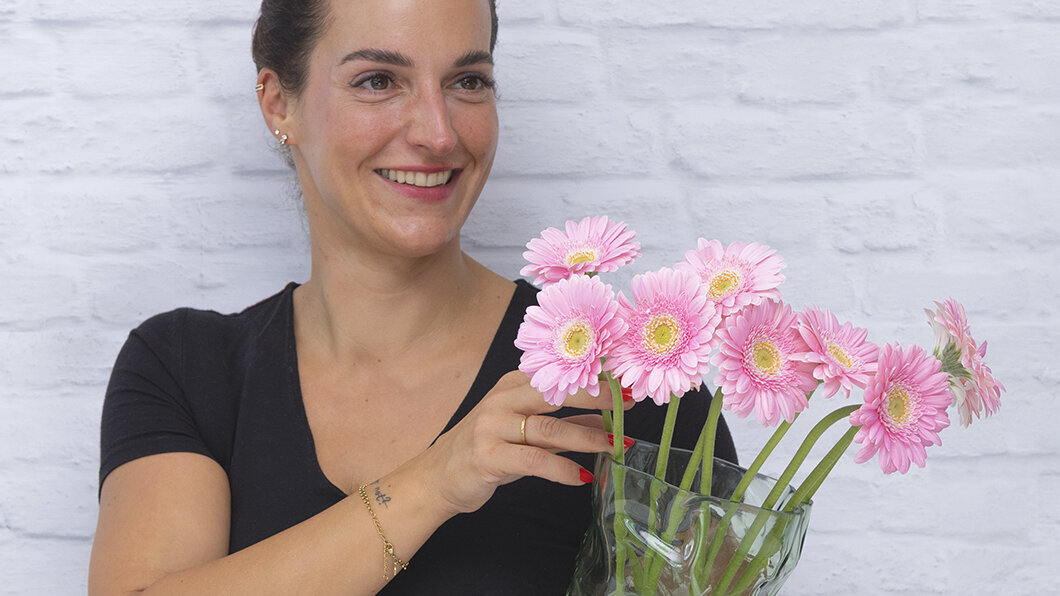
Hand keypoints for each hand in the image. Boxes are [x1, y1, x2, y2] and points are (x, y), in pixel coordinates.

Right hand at [415, 370, 628, 516]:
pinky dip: (562, 469)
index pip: (559, 375)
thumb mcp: (526, 432)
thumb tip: (606, 420)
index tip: (628, 384)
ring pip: (550, 428)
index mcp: (513, 385)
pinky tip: (582, 477)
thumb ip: (563, 423)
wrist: (438, 477)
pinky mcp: (487, 456)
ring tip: (615, 446)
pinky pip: (533, 461)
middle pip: (556, 391)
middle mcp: (502, 399)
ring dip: (587, 438)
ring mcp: (492, 426)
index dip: (596, 378)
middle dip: (597, 396)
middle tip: (629, 403)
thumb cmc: (487, 450)